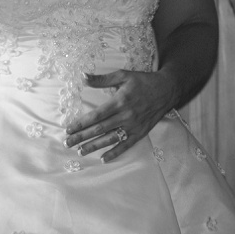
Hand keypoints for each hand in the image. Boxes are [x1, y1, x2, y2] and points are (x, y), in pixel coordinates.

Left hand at [63, 69, 180, 161]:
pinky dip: (114, 153)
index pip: (96, 115)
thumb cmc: (143, 81)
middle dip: (82, 137)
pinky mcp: (140, 132)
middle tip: (67, 143)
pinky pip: (126, 145)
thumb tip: (83, 77)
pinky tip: (103, 159)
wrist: (167, 89)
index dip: (81, 123)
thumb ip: (102, 79)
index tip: (68, 129)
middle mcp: (126, 115)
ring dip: (94, 146)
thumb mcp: (123, 75)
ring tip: (80, 151)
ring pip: (110, 139)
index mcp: (120, 101)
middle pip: (99, 129)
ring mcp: (133, 126)